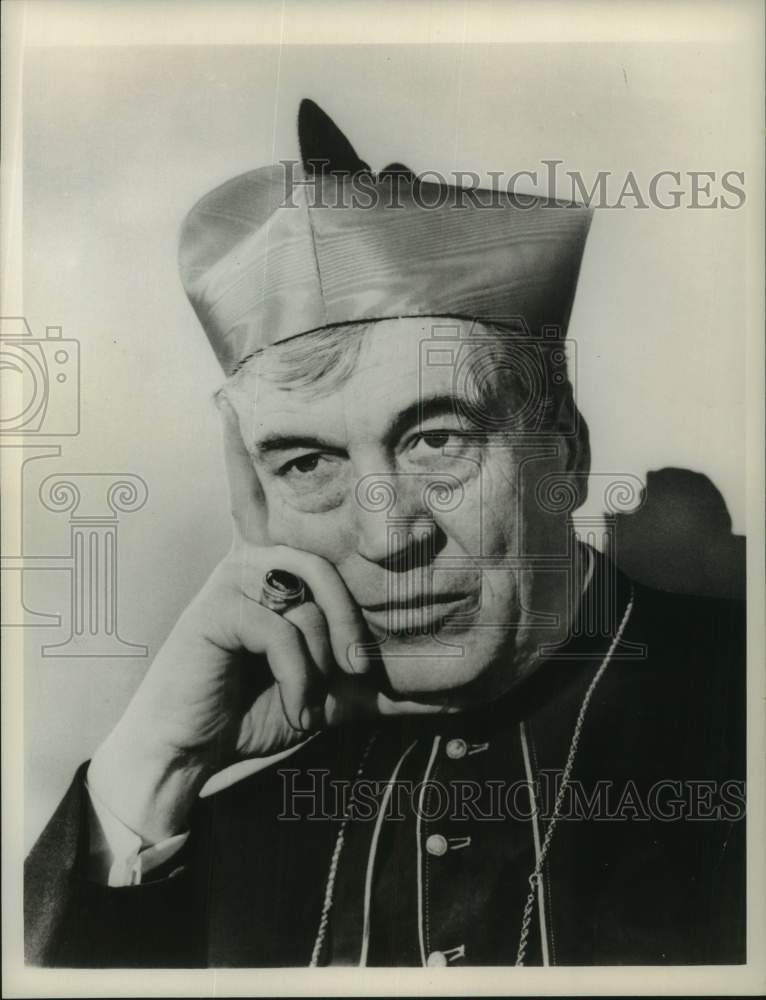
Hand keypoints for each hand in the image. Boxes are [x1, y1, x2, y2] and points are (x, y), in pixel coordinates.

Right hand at [89, 398, 376, 841]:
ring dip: (328, 649)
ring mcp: (230, 580)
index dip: (240, 455)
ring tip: (326, 694)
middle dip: (352, 625)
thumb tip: (449, 695)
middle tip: (363, 674)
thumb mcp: (327, 691)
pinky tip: (297, 706)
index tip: (227, 405)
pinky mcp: (216, 607)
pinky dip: (301, 675)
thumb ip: (374, 683)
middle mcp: (249, 561)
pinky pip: (284, 627)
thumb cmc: (256, 707)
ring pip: (310, 589)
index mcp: (270, 570)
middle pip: (325, 565)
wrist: (194, 749)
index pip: (260, 501)